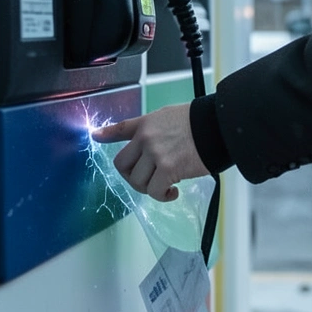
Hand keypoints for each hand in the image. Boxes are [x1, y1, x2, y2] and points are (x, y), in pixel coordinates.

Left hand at [92, 103, 209, 201]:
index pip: (120, 129)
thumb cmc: (197, 121)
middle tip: (149, 180)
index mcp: (145, 125)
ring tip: (165, 185)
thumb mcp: (168, 116)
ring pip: (138, 182)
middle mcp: (146, 139)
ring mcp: (155, 154)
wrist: (215, 126)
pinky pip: (155, 190)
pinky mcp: (168, 169)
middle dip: (133, 177)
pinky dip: (163, 195)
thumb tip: (142, 134)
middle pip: (123, 166)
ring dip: (150, 188)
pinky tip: (174, 191)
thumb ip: (151, 127)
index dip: (106, 134)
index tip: (96, 136)